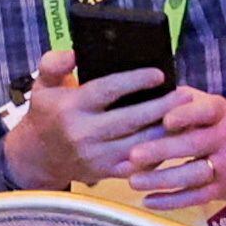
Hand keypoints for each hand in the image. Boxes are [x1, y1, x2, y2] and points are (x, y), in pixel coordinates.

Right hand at [3, 51, 174, 188]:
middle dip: (161, 107)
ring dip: (166, 131)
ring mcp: (96, 156)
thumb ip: (53, 64)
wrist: (38, 157)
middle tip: (186, 95)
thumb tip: (74, 53)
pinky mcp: (106, 173)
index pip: (108, 91)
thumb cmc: (47, 114)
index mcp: (71, 107)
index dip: (136, 82)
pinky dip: (159, 154)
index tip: (159, 74)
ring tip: (188, 116)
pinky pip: (139, 165)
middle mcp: (84, 133)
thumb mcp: (42, 85)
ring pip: (139, 144)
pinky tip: (175, 140)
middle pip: (131, 119)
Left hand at [126, 84, 225, 212]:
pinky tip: (148, 201)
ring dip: (162, 179)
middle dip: (162, 150)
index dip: (186, 115)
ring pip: (193, 175)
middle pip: (194, 145)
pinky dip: (172, 201)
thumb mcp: (211, 105)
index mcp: (221, 112)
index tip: (165, 120)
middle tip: (133, 155)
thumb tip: (147, 95)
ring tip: (134, 181)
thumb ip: (183, 100)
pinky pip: (195, 197)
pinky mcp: (221, 189)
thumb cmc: (224, 125)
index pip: (206, 111)